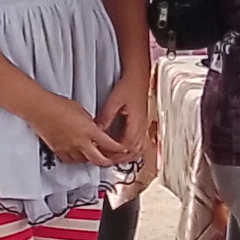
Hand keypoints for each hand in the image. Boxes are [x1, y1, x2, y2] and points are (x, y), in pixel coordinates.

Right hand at [36, 91, 148, 172]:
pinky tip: (80, 155)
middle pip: (100, 160)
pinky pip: (72, 160)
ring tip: (96, 155)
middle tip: (113, 159)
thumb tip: (96, 130)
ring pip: (86, 161)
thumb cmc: (59, 105)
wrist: (40, 109)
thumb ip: (91, 124)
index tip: (123, 150)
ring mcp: (69, 149)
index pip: (110, 144)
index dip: (119, 149)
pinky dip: (78, 159)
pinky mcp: (59, 151)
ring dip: (93, 159)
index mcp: (89, 130)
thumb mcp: (82, 111)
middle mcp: (81, 142)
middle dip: (109, 161)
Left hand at [98, 71, 158, 196]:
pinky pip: (139, 143)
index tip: (104, 155)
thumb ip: (105, 118)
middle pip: (133, 152)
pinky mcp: (141, 125)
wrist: (138, 78)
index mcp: (135, 123)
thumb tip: (97, 130)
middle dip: (120, 158)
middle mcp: (141, 127)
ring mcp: (143, 127)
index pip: (126, 146)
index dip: (115, 154)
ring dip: (126, 156)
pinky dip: (131, 149)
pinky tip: (122, 149)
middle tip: (107, 161)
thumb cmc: (128, 87)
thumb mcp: (113, 102)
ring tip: (114, 158)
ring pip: (137, 149)